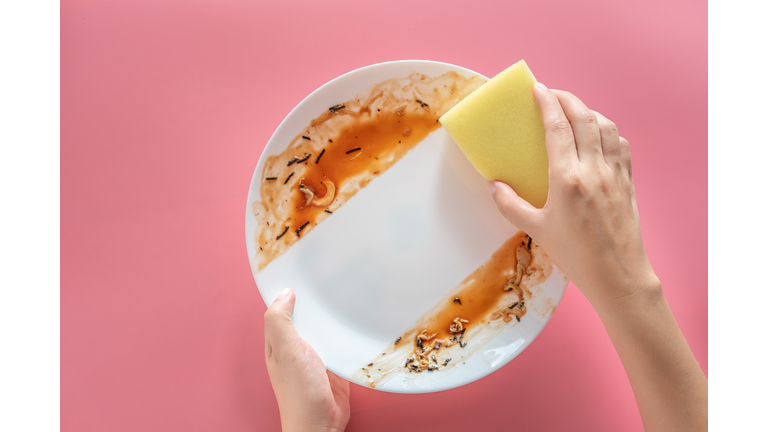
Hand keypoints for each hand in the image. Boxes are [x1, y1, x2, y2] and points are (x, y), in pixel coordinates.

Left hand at [264, 288, 349, 431]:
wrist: (321, 423)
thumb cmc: (299, 393)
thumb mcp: (286, 351)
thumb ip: (280, 322)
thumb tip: (283, 294)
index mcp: (278, 341)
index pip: (279, 308)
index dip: (285, 290)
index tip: (298, 269)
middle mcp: (294, 346)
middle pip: (303, 315)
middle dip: (312, 300)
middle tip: (326, 276)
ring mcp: (314, 355)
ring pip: (322, 327)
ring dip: (330, 316)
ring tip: (342, 292)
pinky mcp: (333, 363)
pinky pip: (338, 342)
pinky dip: (344, 333)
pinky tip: (351, 323)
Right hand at [488, 83, 658, 308]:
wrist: (617, 275)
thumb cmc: (576, 256)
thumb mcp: (537, 231)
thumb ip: (511, 205)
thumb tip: (495, 186)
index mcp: (568, 179)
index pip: (559, 127)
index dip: (547, 102)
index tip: (538, 89)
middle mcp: (594, 170)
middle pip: (584, 117)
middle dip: (567, 98)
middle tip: (552, 93)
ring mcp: (615, 174)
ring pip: (606, 126)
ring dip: (588, 111)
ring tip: (573, 111)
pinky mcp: (628, 181)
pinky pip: (620, 144)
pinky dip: (608, 130)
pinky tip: (598, 135)